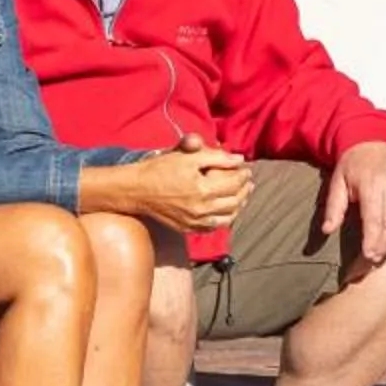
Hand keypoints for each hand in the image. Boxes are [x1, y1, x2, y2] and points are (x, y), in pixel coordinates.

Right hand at [95, 130, 252, 234]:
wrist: (136, 190)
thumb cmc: (160, 169)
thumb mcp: (187, 156)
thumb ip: (216, 156)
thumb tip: (239, 158)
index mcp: (203, 190)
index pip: (234, 183)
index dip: (243, 175)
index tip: (247, 168)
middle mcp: (201, 209)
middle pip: (234, 202)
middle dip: (245, 191)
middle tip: (249, 182)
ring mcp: (195, 222)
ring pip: (227, 218)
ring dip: (239, 206)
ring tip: (243, 196)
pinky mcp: (188, 229)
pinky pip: (213, 227)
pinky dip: (224, 219)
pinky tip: (227, 211)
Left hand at [319, 140, 385, 263]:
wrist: (373, 139)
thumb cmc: (353, 164)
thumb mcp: (337, 182)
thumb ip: (334, 208)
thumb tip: (327, 230)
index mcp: (370, 185)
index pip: (374, 220)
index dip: (373, 241)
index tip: (369, 256)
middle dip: (385, 244)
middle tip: (377, 259)